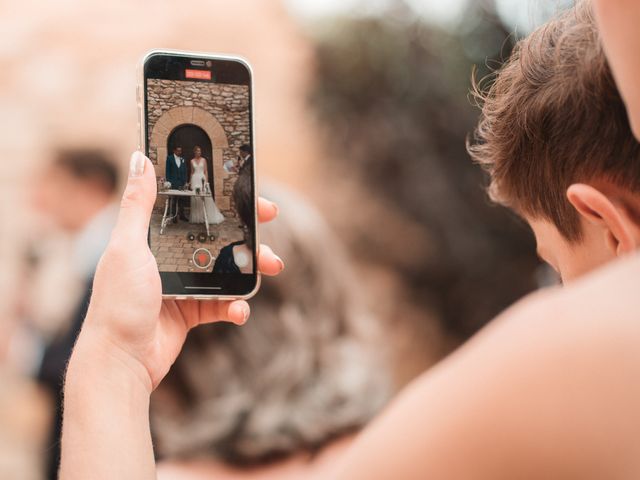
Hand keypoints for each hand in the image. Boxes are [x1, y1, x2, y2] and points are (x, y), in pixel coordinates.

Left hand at [78, 151, 283, 390]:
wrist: (121, 360)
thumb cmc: (117, 303)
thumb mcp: (126, 247)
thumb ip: (137, 205)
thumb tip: (139, 158)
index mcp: (155, 237)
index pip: (193, 207)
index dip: (221, 197)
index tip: (247, 190)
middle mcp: (171, 257)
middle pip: (217, 236)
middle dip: (247, 231)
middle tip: (268, 225)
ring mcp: (184, 284)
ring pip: (227, 268)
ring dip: (251, 267)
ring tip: (271, 266)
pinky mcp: (193, 310)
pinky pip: (223, 303)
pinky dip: (236, 306)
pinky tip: (239, 310)